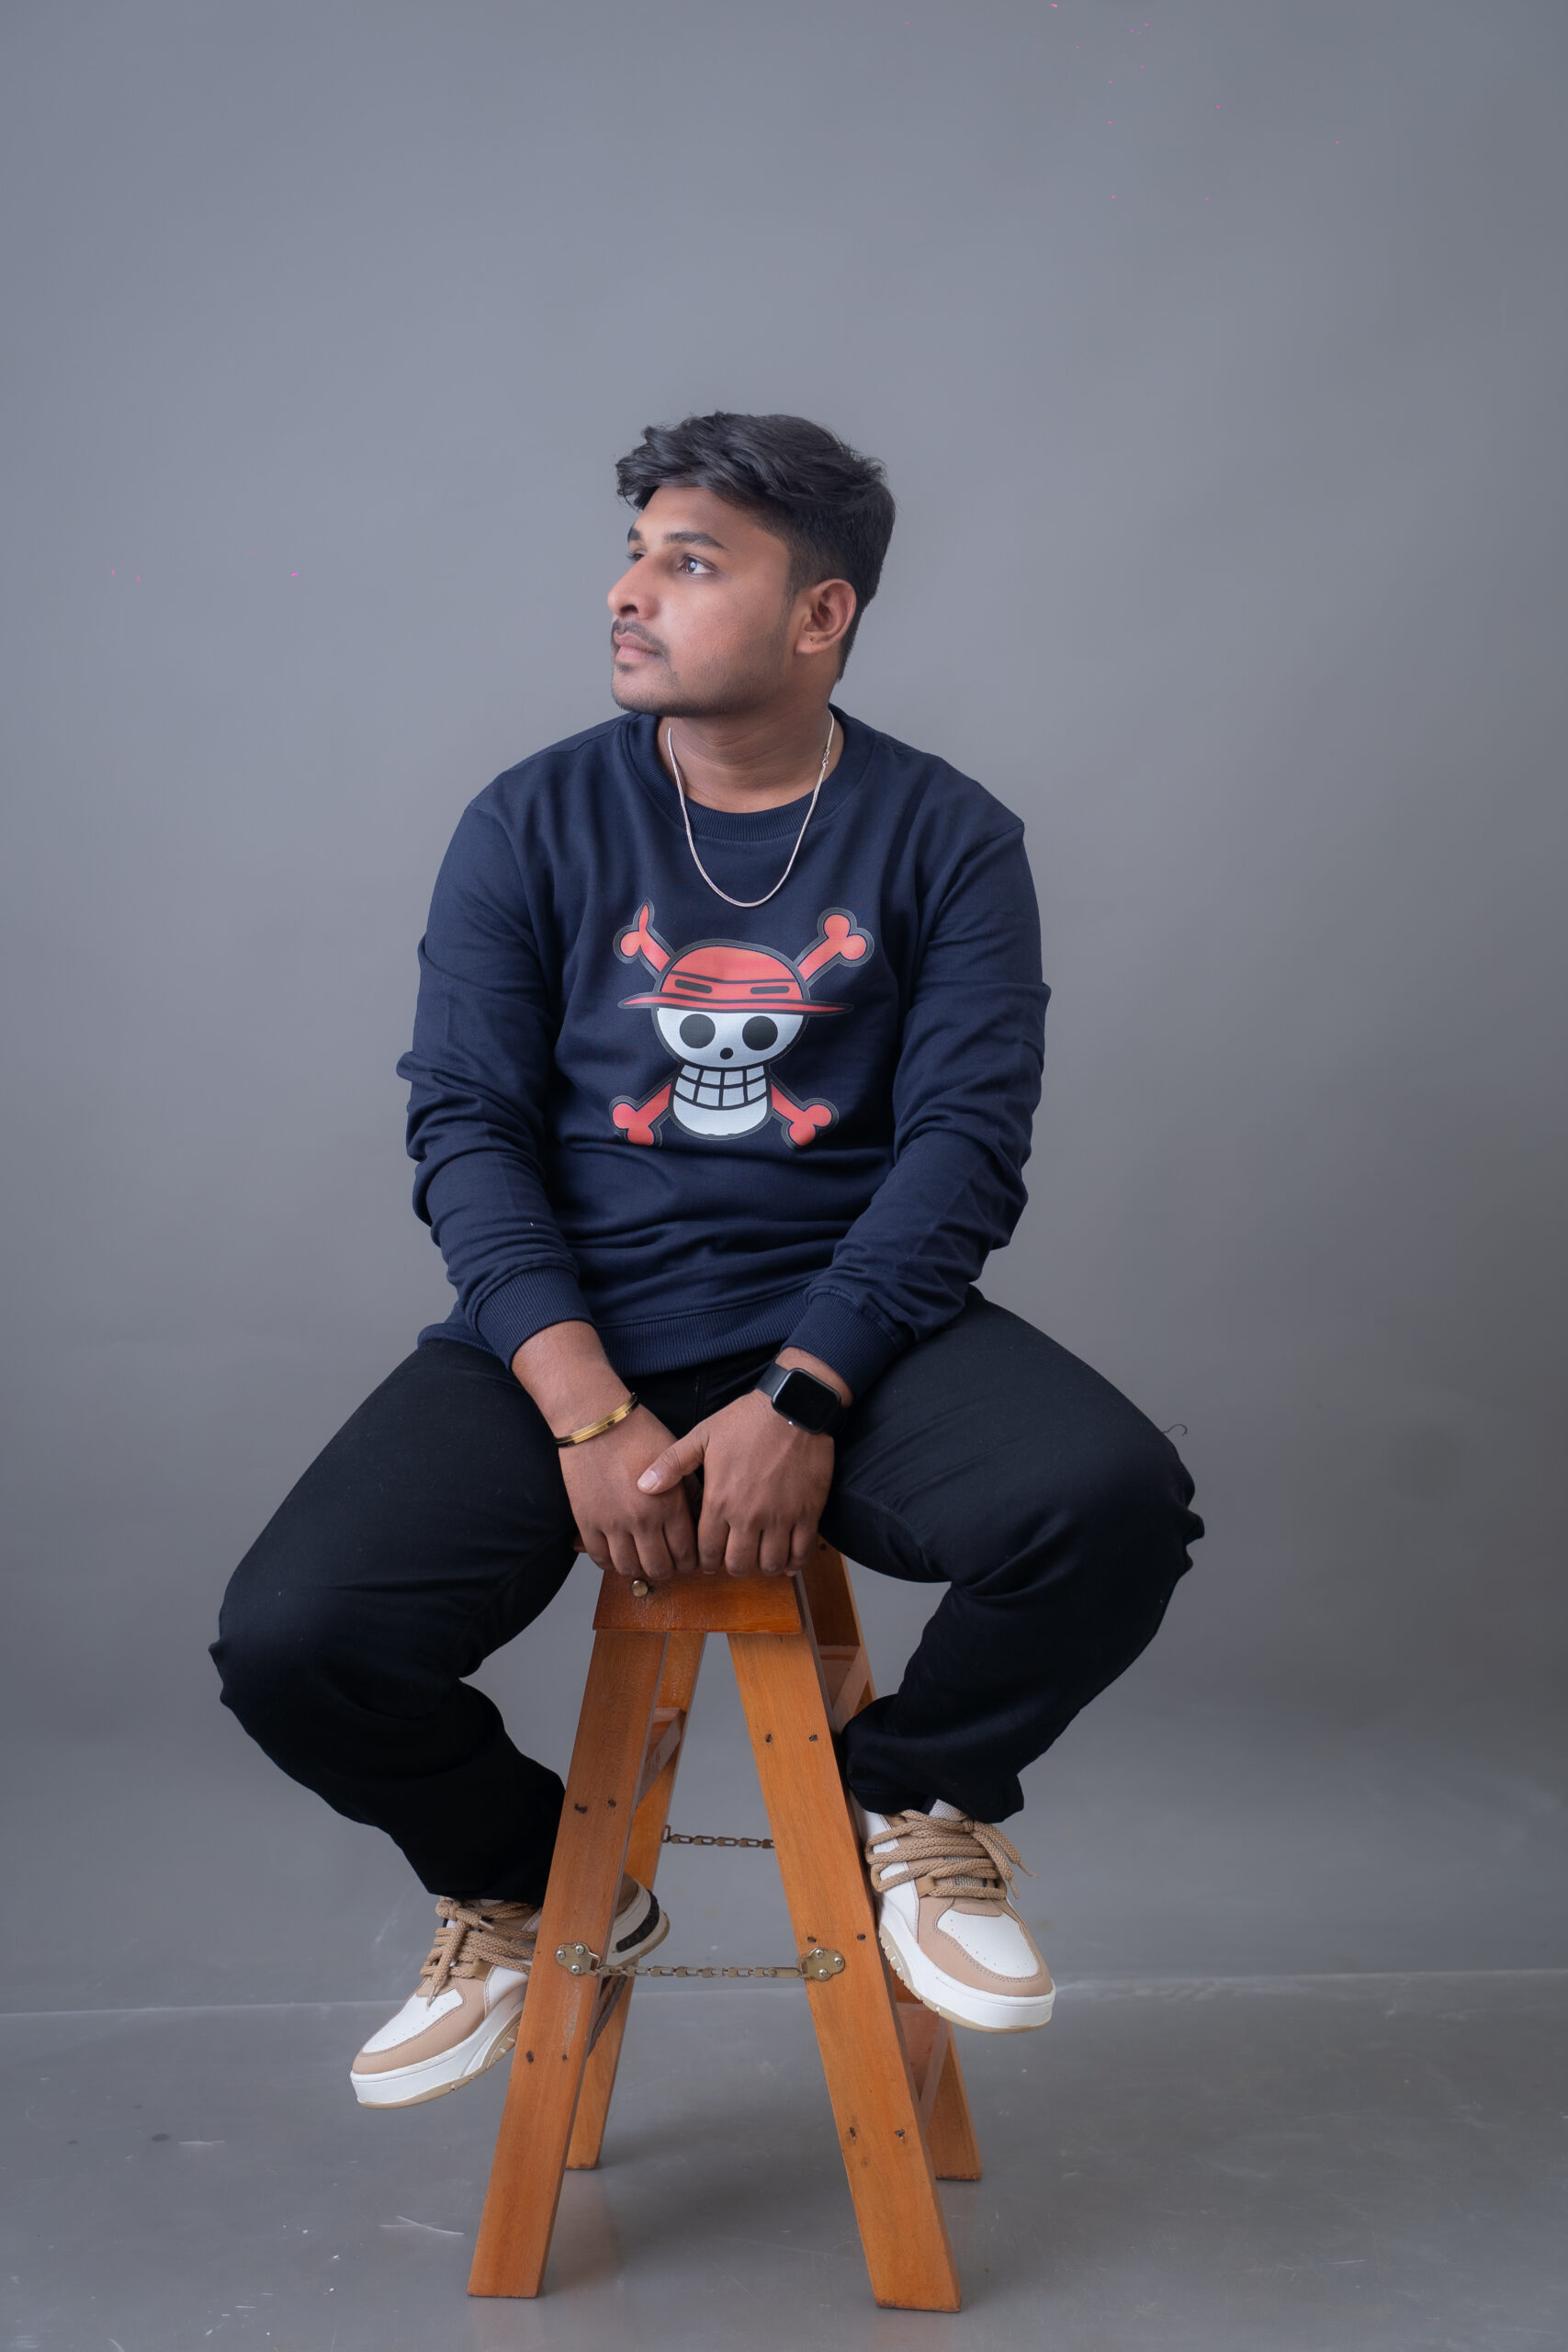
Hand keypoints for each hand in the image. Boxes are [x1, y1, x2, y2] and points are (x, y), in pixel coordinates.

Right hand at [559, 1404, 697, 1584]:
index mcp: (670, 1503)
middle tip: (667, 1562)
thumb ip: (690, 1491)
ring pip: (630, 1568)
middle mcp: (643, 1518)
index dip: (690, 1561)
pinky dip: (611, 1563)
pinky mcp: (587, 1522)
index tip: (688, 1558)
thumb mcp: (677, 1459)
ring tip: (642, 1559)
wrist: (596, 1420)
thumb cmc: (639, 1433)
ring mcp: (613, 1523)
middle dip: (668, 1570)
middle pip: (660, 1567)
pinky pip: (600, 1559)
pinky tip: (618, 1554)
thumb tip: (702, 1518)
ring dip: (639, 1569)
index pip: (687, 1553)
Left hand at [637, 1389, 833, 1576]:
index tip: (709, 1558)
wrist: (793, 1406)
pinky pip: (801, 1552)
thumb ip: (672, 1464)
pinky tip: (787, 1560)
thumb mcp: (702, 1436)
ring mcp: (781, 1516)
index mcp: (719, 1500)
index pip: (707, 1552)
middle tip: (734, 1558)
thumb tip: (643, 1486)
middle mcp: (749, 1515)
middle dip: (732, 1566)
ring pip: (769, 1564)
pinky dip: (793, 1563)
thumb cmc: (746, 1420)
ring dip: (763, 1566)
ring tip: (759, 1557)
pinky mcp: (808, 1512)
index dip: (706, 1561)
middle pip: (738, 1564)